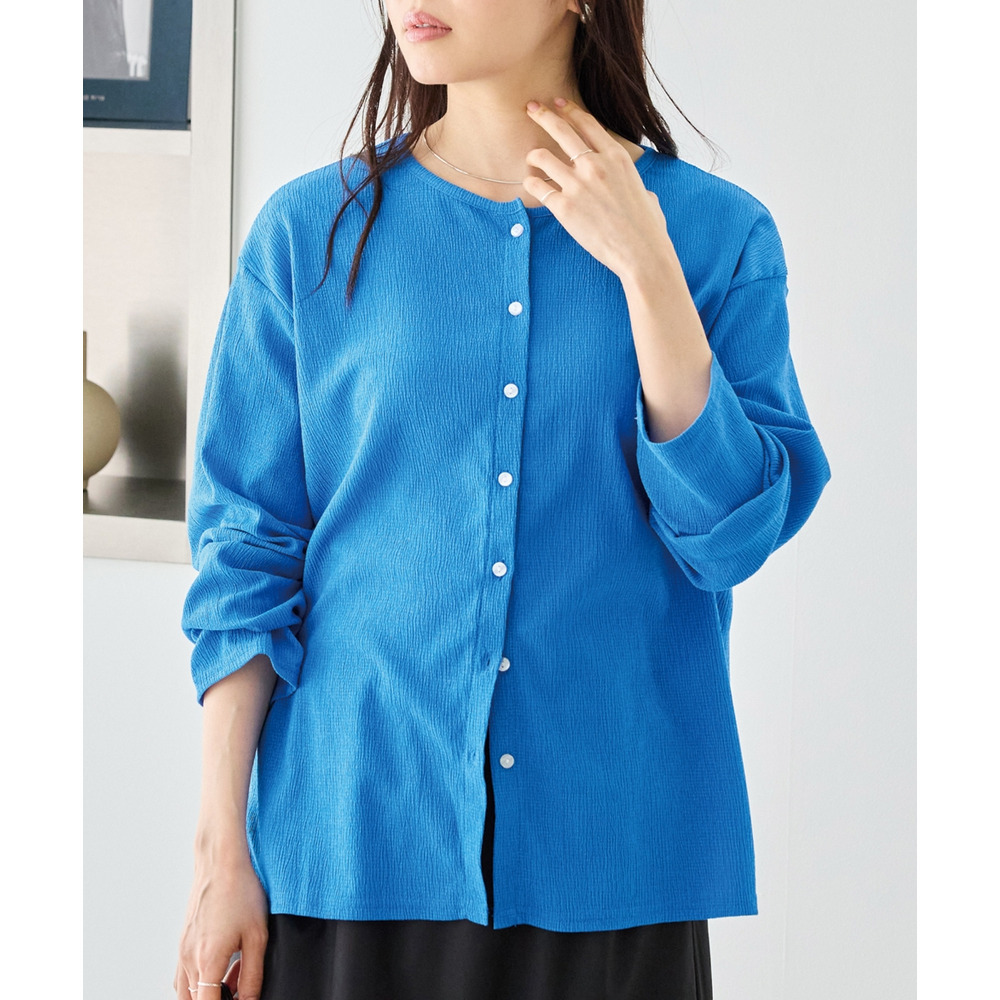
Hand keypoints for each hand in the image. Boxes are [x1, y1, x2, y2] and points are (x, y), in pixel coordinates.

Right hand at [174, 856, 269, 999]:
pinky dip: (201, 979)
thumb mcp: (257, 936)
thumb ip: (253, 975)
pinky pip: (185, 973)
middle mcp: (188, 959)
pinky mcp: (183, 941)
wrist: (221, 862)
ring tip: (234, 977)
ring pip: (187, 990)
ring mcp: (182, 950)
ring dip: (207, 992)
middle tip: (239, 989)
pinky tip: (224, 966)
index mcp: (207, 961)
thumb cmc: (241, 892)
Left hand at [522, 97, 672, 278]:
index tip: (557, 103)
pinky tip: (530, 183)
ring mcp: (578, 185)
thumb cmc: (647, 228)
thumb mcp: (646, 193)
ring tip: (530, 160)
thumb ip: (634, 185)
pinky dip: (530, 183)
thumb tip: (641, 193)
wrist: (641, 253)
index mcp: (616, 157)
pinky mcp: (564, 207)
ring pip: (542, 157)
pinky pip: (537, 187)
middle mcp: (595, 165)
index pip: (587, 123)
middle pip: (561, 130)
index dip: (569, 110)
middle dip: (542, 115)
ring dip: (533, 156)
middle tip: (531, 108)